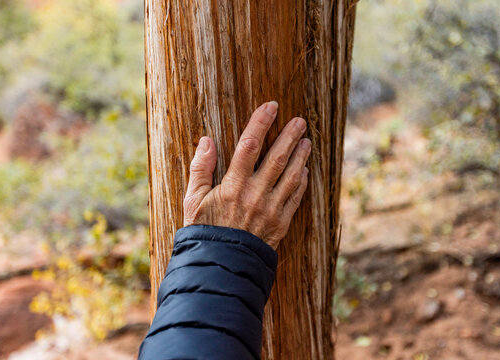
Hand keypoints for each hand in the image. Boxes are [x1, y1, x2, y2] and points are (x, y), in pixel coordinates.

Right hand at [183, 101, 310, 249]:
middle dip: (289, 136)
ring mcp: (271, 209)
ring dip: (300, 157)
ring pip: (290, 177)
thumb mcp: (192, 200)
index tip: (270, 107)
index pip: (249, 146)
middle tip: (300, 121)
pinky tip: (304, 171)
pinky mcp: (281, 223)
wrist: (221, 265)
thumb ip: (200, 169)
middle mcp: (255, 194)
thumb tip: (207, 140)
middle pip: (276, 158)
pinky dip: (301, 183)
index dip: (260, 123)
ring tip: (307, 142)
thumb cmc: (204, 231)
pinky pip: (295, 199)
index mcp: (233, 186)